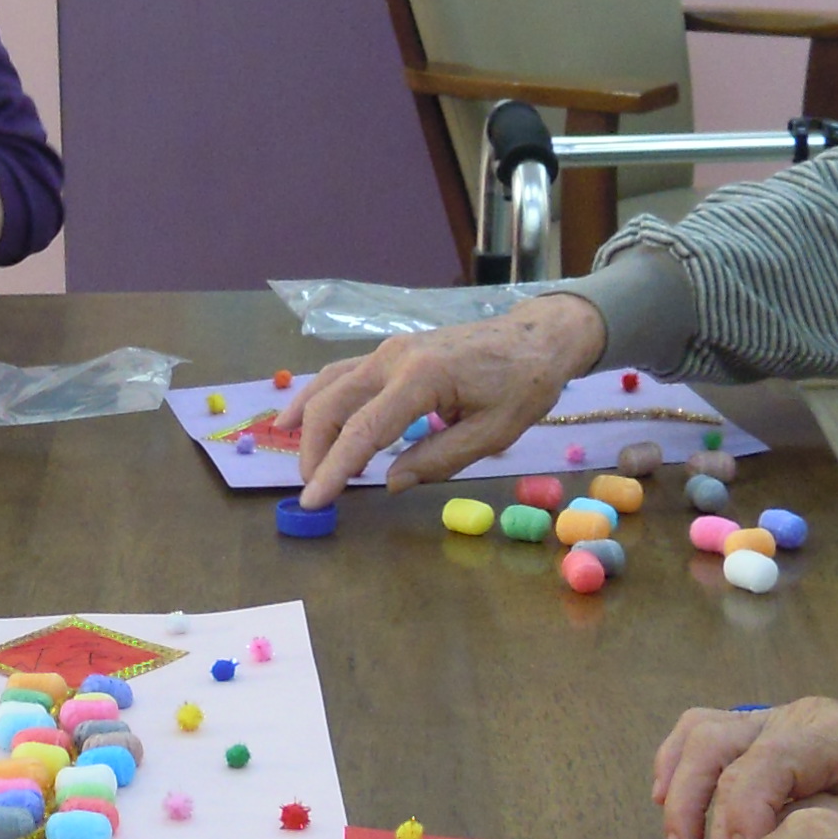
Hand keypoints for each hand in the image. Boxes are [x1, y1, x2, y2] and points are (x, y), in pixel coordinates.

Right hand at [273, 294, 606, 507]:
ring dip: (309, 424)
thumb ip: (439, 459)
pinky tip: (301, 416)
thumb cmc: (523, 385)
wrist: (536, 338)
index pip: (364, 430)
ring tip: (300, 461)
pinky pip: (343, 374)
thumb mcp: (492, 433)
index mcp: (422, 378)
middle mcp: (395, 358)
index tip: (313, 501)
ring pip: (330, 384)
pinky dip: (318, 397)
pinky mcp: (392, 352)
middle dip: (314, 450)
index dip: (334, 468)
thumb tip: (391, 482)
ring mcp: (389, 350)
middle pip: (333, 404)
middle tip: (313, 490)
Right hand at [650, 693, 837, 838]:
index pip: (765, 765)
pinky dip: (679, 769)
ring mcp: (778, 717)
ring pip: (700, 732)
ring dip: (680, 790)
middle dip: (696, 809)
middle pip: (716, 744)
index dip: (740, 818)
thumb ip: (824, 835)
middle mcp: (802, 716)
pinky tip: (668, 808)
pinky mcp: (764, 730)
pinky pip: (702, 733)